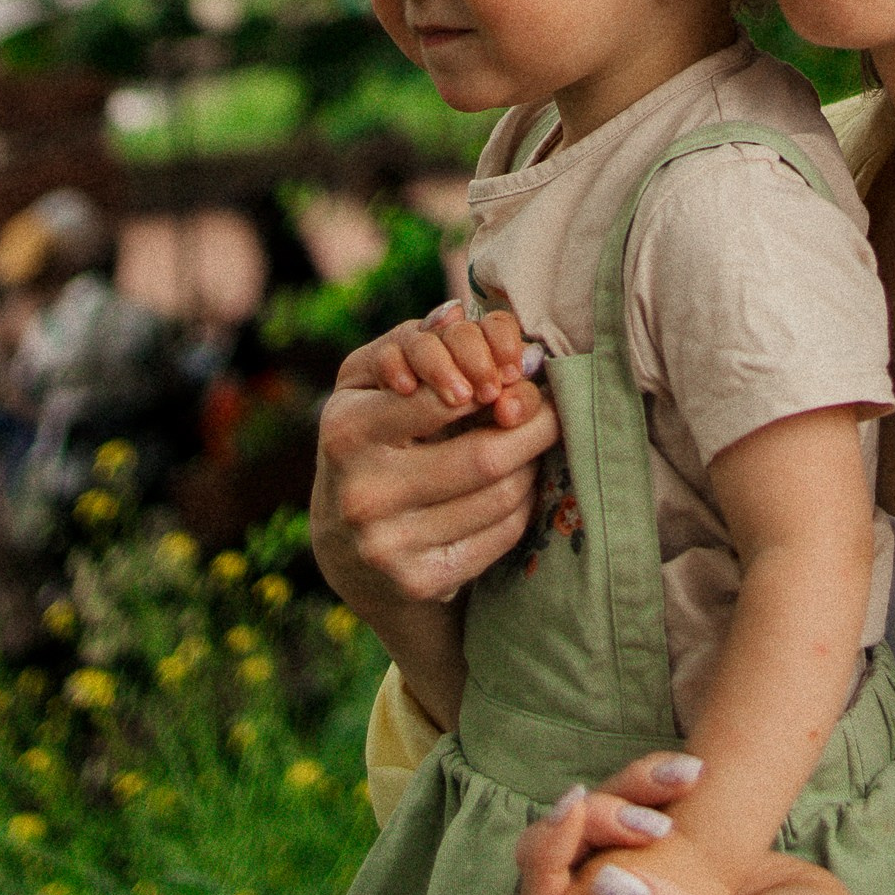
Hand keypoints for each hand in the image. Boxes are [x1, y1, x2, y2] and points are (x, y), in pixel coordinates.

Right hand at [311, 303, 557, 616]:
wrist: (348, 548)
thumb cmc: (372, 440)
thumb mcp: (370, 384)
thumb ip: (413, 342)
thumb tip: (458, 313)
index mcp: (345, 431)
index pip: (444, 398)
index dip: (493, 382)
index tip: (513, 375)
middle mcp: (361, 494)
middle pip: (484, 456)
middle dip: (533, 425)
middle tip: (550, 407)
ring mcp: (389, 546)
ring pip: (501, 496)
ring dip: (530, 463)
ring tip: (528, 443)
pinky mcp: (420, 581)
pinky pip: (502, 534)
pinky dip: (524, 504)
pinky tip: (516, 485)